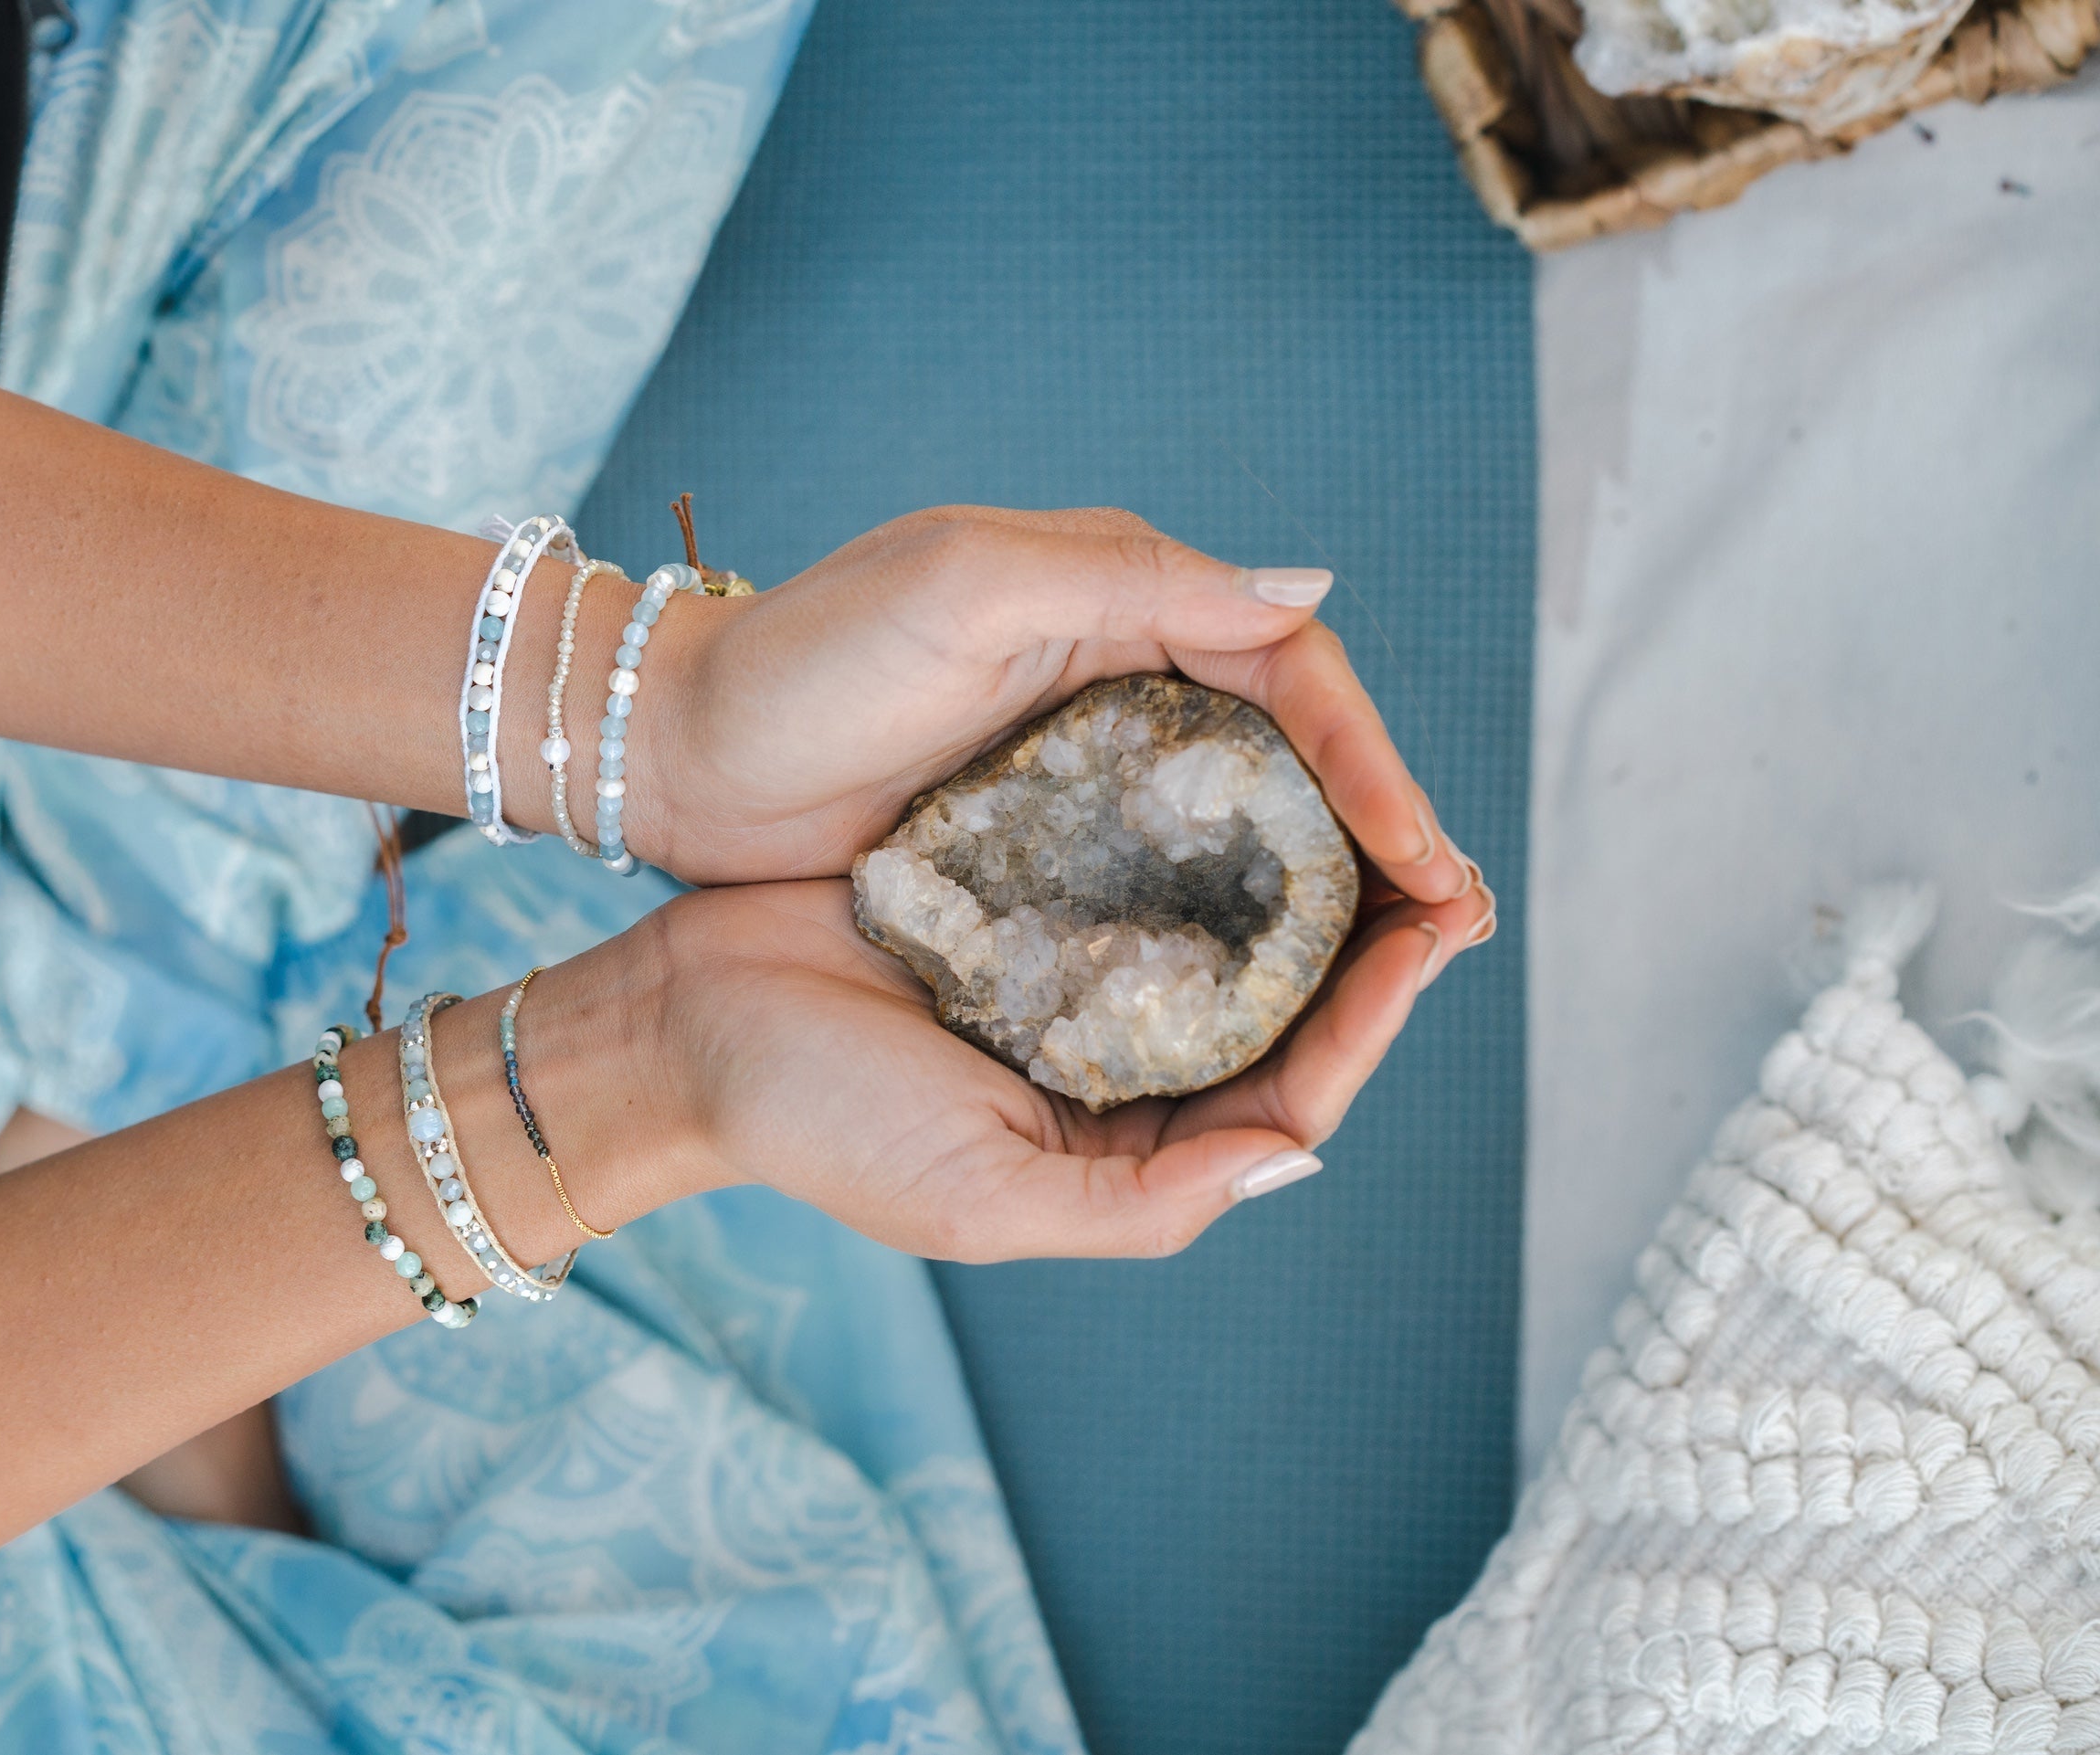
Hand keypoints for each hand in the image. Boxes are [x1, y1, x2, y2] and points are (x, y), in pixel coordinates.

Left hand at [632, 506, 1476, 907]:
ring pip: (1239, 823)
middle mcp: (1114, 674)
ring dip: (1319, 889)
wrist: (674, 752)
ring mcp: (1076, 764)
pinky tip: (1266, 983)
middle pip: (1289, 754)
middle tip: (1446, 930)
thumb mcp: (964, 589)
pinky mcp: (1033, 838)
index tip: (1426, 860)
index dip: (1372, 763)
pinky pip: (1164, 879)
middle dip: (1375, 834)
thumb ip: (1133, 580)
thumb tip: (1307, 599)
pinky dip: (1228, 922)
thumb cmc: (805, 662)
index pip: (1291, 675)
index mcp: (1117, 600)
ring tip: (1389, 971)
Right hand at [648, 874, 1492, 1261]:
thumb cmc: (820, 1126)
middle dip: (1372, 937)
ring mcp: (1072, 967)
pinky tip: (1255, 760)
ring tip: (1384, 804)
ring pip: (1226, 922)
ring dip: (1309, 871)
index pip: (1289, 1088)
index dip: (1375, 1016)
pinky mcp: (1025, 886)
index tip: (1438, 929)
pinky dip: (1203, 816)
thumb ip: (1148, 1200)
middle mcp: (1114, 1058)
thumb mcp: (986, 1200)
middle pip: (1281, 1002)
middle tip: (1454, 864)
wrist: (682, 1022)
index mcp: (1122, 1139)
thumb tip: (1299, 1155)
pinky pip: (1140, 849)